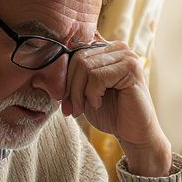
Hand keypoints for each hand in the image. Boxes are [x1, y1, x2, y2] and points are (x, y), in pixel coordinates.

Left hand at [60, 40, 171, 176]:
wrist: (133, 133)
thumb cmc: (110, 113)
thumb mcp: (84, 93)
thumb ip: (73, 77)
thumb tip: (48, 70)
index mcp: (107, 50)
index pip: (76, 52)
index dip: (65, 77)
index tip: (62, 100)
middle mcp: (119, 48)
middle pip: (79, 58)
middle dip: (70, 87)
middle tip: (71, 108)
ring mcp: (127, 56)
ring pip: (86, 67)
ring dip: (79, 93)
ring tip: (83, 108)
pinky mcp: (131, 68)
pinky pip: (97, 76)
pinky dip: (92, 94)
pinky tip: (99, 104)